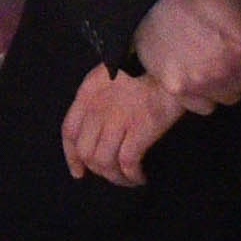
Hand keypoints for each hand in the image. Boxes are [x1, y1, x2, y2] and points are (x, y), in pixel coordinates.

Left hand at [0, 0, 27, 60]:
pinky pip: (27, 24)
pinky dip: (21, 24)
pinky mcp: (33, 10)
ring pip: (20, 37)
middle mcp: (17, 27)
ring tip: (7, 25)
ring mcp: (27, 20)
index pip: (1, 55)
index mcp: (2, 29)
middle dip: (5, 47)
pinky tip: (15, 17)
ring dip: (13, 36)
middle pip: (12, 48)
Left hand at [61, 66, 180, 187]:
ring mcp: (118, 119)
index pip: (69, 131)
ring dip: (115, 178)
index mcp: (88, 93)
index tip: (79, 171)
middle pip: (86, 152)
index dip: (72, 156)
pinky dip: (132, 176)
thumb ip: (99, 95)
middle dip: (98, 170)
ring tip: (129, 179)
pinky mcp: (140, 129)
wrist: (171, 60)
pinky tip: (140, 177)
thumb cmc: (146, 65)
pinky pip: (127, 163)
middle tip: (113, 174)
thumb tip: (98, 126)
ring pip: (104, 162)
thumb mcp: (112, 71)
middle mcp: (97, 108)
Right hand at [131, 0, 240, 111]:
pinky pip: (206, 107)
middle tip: (228, 53)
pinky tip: (196, 75)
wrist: (150, 1)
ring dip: (226, 85)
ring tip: (211, 64)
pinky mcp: (180, 91)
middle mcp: (226, 70)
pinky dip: (205, 96)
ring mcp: (202, 83)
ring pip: (230, 98)